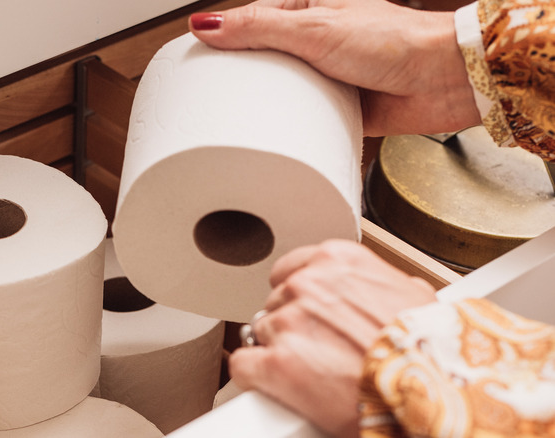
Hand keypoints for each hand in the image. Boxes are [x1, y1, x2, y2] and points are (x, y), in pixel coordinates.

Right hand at [189, 0, 480, 136]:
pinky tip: (274, 134)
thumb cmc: (394, 42)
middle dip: (238, 76)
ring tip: (234, 119)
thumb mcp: (313, 28)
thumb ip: (258, 27)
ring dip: (264, 104)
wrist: (442, 81)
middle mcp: (314, 42)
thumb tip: (206, 24)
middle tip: (207, 94)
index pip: (249, 22)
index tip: (192, 56)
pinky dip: (290, 126)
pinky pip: (304, 118)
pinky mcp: (339, 107)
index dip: (220, 38)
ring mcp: (326, 75)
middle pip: (261, 59)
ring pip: (281, 90)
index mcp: (307, 10)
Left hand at [229, 240, 436, 436]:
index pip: (290, 270)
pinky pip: (243, 365)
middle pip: (276, 304)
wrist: (433, 393)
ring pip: (260, 333)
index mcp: (338, 261)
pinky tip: (277, 386)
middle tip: (318, 350)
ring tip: (312, 372)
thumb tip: (388, 292)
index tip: (304, 313)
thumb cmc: (428, 350)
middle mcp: (307, 286)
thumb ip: (383, 286)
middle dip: (292, 327)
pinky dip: (255, 378)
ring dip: (278, 352)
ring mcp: (289, 323)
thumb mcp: (415, 298)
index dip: (296, 297)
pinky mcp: (275, 363)